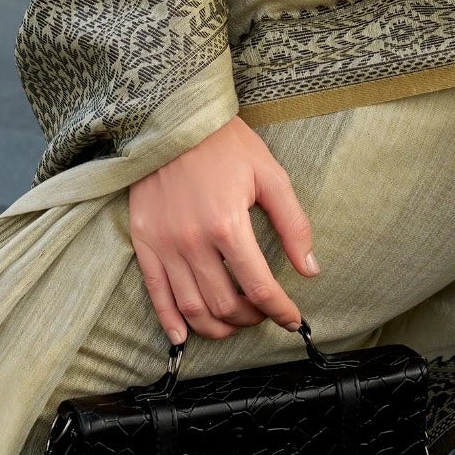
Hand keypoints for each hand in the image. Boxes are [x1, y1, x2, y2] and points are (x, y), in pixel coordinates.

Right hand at [127, 116, 318, 345]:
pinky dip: (170, 322)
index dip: (280, 311)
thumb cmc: (226, 144)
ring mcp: (164, 245)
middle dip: (250, 319)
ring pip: (192, 308)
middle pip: (224, 305)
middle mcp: (193, 242)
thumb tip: (310, 270)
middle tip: (262, 315)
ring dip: (216, 327)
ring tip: (233, 324)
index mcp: (228, 225)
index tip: (293, 320)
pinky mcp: (143, 242)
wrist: (173, 118)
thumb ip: (293, 224)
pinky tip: (184, 337)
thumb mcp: (271, 175)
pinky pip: (156, 293)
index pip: (259, 287)